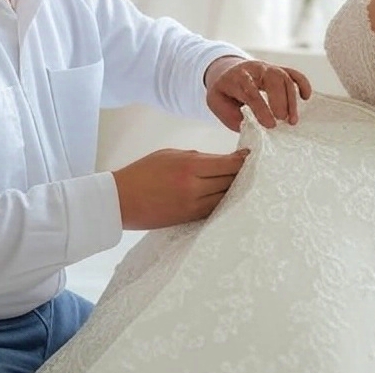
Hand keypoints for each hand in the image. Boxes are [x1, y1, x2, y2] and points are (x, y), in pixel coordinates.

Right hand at [112, 148, 249, 229]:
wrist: (121, 200)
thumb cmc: (143, 171)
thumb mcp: (170, 155)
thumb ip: (197, 157)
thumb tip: (221, 161)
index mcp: (190, 166)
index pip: (227, 164)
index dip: (242, 160)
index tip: (251, 156)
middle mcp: (195, 187)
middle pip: (230, 182)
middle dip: (243, 175)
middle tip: (253, 169)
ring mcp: (193, 206)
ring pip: (226, 198)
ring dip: (236, 191)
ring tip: (244, 184)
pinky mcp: (190, 219)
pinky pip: (215, 210)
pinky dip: (223, 202)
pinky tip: (229, 197)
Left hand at [204, 57, 312, 130]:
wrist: (225, 72)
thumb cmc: (223, 92)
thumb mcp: (217, 104)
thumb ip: (233, 116)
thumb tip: (253, 128)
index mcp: (235, 77)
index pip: (251, 91)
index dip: (261, 108)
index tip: (270, 125)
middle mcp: (254, 69)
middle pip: (272, 79)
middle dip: (279, 100)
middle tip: (282, 120)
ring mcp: (267, 68)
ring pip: (284, 76)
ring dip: (291, 99)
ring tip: (292, 120)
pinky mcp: (277, 70)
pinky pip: (293, 72)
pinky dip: (302, 83)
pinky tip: (306, 97)